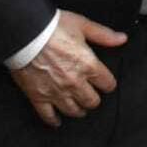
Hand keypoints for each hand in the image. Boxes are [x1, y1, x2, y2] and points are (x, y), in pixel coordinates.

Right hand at [8, 10, 126, 127]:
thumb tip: (122, 39)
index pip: (107, 83)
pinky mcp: (38, 96)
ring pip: (73, 111)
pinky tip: (57, 121)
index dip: (108, 83)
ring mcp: (56, 91)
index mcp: (88, 65)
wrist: (24, 34)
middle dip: (93, 99)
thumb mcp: (83, 25)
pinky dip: (53, 120)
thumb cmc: (52, 27)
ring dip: (78, 110)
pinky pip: (48, 115)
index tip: (105, 83)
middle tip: (91, 96)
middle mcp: (74, 82)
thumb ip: (104, 35)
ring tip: (79, 108)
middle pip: (92, 101)